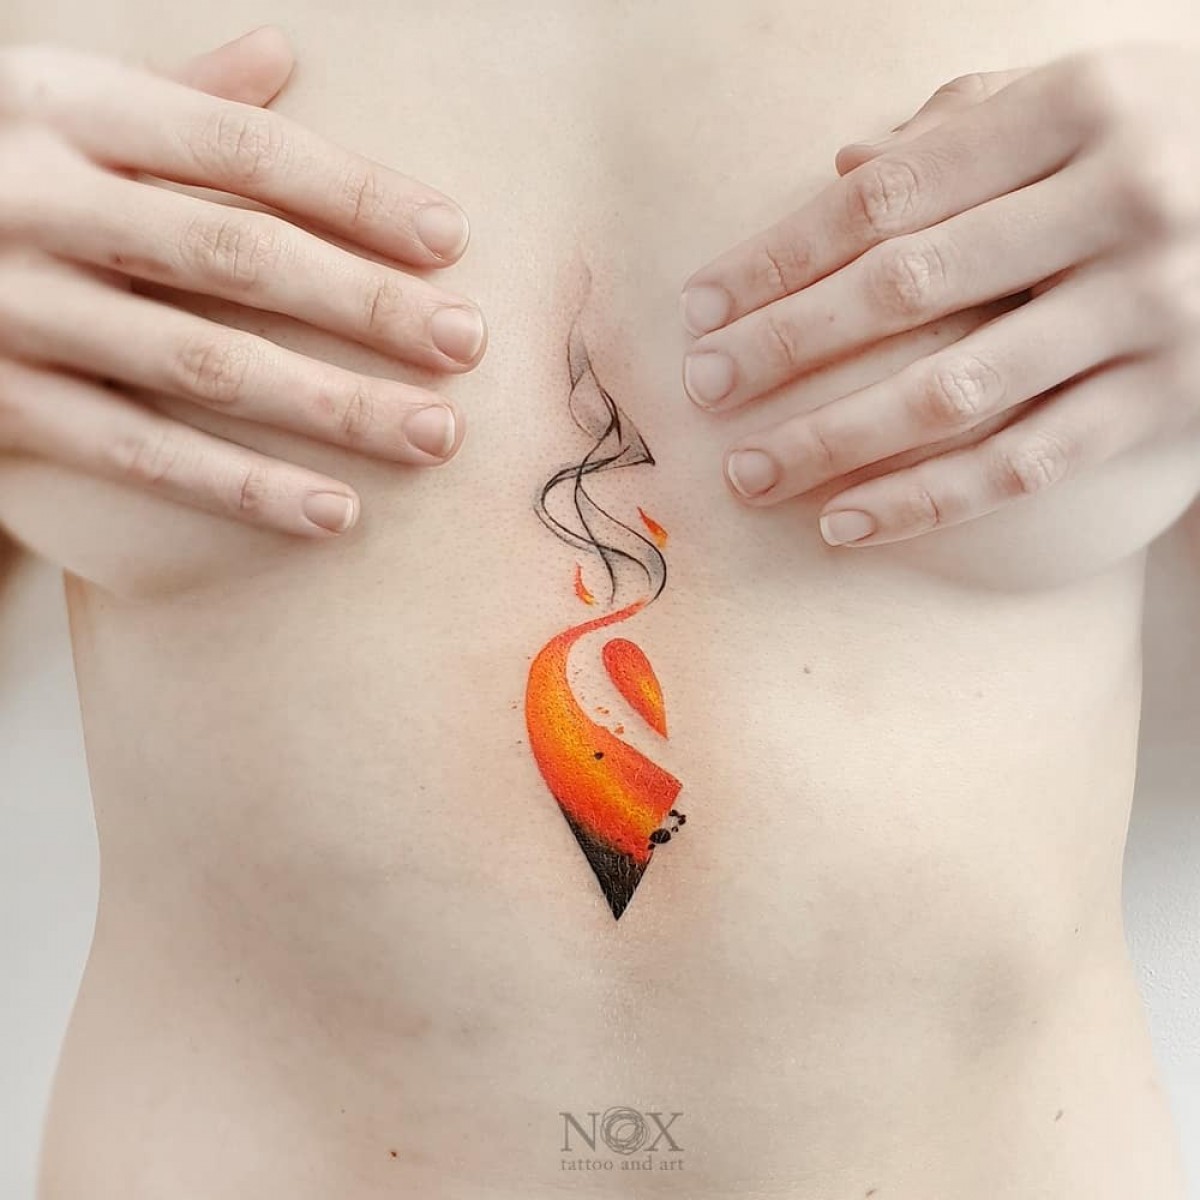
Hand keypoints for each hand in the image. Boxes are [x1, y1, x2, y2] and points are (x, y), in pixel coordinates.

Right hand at [0, 28, 483, 538]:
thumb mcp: (59, 107)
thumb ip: (174, 97)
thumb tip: (281, 54)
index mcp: (68, 108)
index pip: (246, 148)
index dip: (355, 192)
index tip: (450, 239)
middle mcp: (38, 198)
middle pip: (239, 253)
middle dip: (366, 302)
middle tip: (466, 342)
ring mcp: (18, 307)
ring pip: (204, 362)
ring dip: (332, 406)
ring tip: (433, 435)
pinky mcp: (6, 406)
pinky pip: (144, 453)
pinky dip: (244, 488)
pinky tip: (334, 514)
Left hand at [679, 43, 1199, 546]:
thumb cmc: (1169, 138)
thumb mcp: (1079, 98)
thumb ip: (961, 126)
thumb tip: (839, 170)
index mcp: (1074, 110)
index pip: (884, 198)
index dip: (777, 257)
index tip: (700, 307)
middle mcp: (1118, 204)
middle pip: (905, 288)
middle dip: (784, 345)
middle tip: (702, 388)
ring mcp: (1149, 308)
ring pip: (955, 392)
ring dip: (834, 440)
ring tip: (749, 475)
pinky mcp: (1169, 400)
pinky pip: (1026, 465)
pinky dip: (926, 502)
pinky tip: (844, 523)